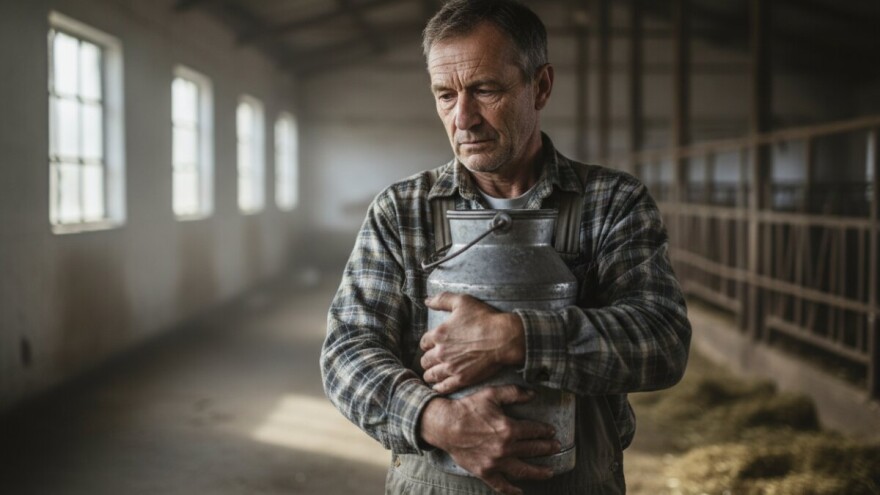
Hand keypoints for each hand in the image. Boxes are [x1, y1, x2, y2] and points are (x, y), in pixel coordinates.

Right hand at [419, 385, 558, 494]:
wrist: (445, 425)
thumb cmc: (468, 408)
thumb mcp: (491, 394)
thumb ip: (514, 393)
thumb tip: (533, 394)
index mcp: (509, 429)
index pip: (534, 431)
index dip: (545, 431)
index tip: (551, 431)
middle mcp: (505, 448)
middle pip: (533, 450)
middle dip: (547, 448)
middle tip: (556, 447)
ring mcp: (495, 463)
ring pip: (523, 471)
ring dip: (539, 472)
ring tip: (550, 472)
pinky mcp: (485, 472)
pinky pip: (501, 485)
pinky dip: (512, 490)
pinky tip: (520, 491)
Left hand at [421, 292, 525, 393]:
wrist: (503, 338)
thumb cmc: (484, 318)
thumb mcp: (462, 302)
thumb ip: (442, 299)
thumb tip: (426, 300)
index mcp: (438, 334)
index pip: (424, 343)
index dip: (428, 343)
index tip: (433, 344)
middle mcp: (441, 352)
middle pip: (425, 360)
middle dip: (428, 359)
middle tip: (433, 359)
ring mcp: (451, 367)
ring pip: (431, 375)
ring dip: (431, 373)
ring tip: (433, 373)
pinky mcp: (461, 379)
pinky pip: (443, 387)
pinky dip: (438, 387)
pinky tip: (438, 386)